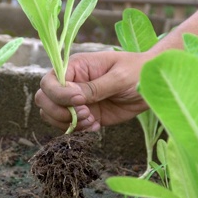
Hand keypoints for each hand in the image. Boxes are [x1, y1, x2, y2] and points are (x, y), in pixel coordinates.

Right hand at [35, 50, 153, 131]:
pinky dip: (78, 130)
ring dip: (68, 123)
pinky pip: (69, 127)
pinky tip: (96, 126)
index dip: (59, 94)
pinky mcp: (85, 116)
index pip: (50, 81)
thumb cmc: (137, 72)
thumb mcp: (119, 77)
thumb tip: (75, 96)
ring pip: (52, 115)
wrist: (153, 86)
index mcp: (76, 67)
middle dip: (59, 111)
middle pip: (44, 99)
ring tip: (92, 120)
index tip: (80, 100)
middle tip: (85, 113)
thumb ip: (96, 87)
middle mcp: (71, 84)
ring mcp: (76, 101)